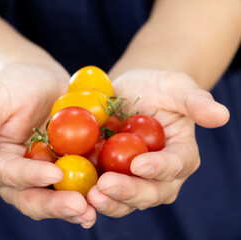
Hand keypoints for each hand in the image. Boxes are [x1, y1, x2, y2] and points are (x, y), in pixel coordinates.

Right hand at [0, 63, 95, 227]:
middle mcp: (19, 177)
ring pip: (57, 197)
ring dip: (75, 208)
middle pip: (33, 197)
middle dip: (55, 204)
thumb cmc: (12, 86)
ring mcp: (45, 175)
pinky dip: (91, 191)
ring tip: (93, 211)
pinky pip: (78, 183)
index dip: (28, 176)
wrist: (40, 82)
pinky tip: (108, 194)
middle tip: (79, 207)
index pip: (9, 174)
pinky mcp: (67, 169)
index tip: (51, 172)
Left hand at [87, 69, 228, 216]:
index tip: (140, 164)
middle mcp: (159, 175)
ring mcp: (133, 179)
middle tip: (107, 187)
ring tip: (91, 196)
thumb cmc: (156, 87)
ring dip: (109, 201)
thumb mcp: (176, 87)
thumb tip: (222, 115)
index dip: (160, 168)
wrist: (129, 91)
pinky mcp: (110, 177)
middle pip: (151, 192)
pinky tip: (76, 193)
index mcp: (180, 155)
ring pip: (126, 200)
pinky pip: (102, 192)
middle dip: (130, 192)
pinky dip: (90, 196)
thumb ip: (196, 101)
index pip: (176, 165)